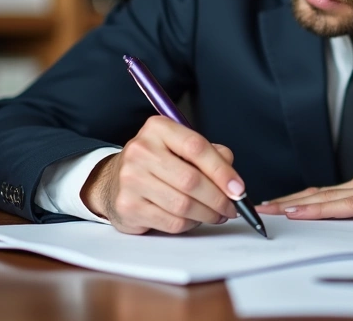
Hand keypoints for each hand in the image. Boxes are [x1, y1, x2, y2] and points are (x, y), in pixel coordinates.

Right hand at [82, 115, 243, 234]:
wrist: (113, 181)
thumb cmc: (157, 163)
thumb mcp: (181, 148)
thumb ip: (211, 155)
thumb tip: (233, 179)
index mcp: (158, 129)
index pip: (197, 147)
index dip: (223, 171)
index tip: (239, 188)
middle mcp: (141, 151)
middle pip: (191, 180)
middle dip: (219, 199)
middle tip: (232, 207)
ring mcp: (131, 180)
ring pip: (183, 205)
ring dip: (208, 214)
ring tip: (217, 214)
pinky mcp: (128, 207)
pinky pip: (171, 222)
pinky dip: (190, 224)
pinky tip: (194, 219)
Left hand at [257, 164, 352, 221]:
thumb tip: (345, 230)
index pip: (321, 196)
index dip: (294, 202)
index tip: (271, 209)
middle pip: (315, 195)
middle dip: (285, 203)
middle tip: (257, 210)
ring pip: (325, 199)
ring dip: (295, 205)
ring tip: (270, 212)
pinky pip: (346, 205)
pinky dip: (321, 209)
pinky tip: (304, 212)